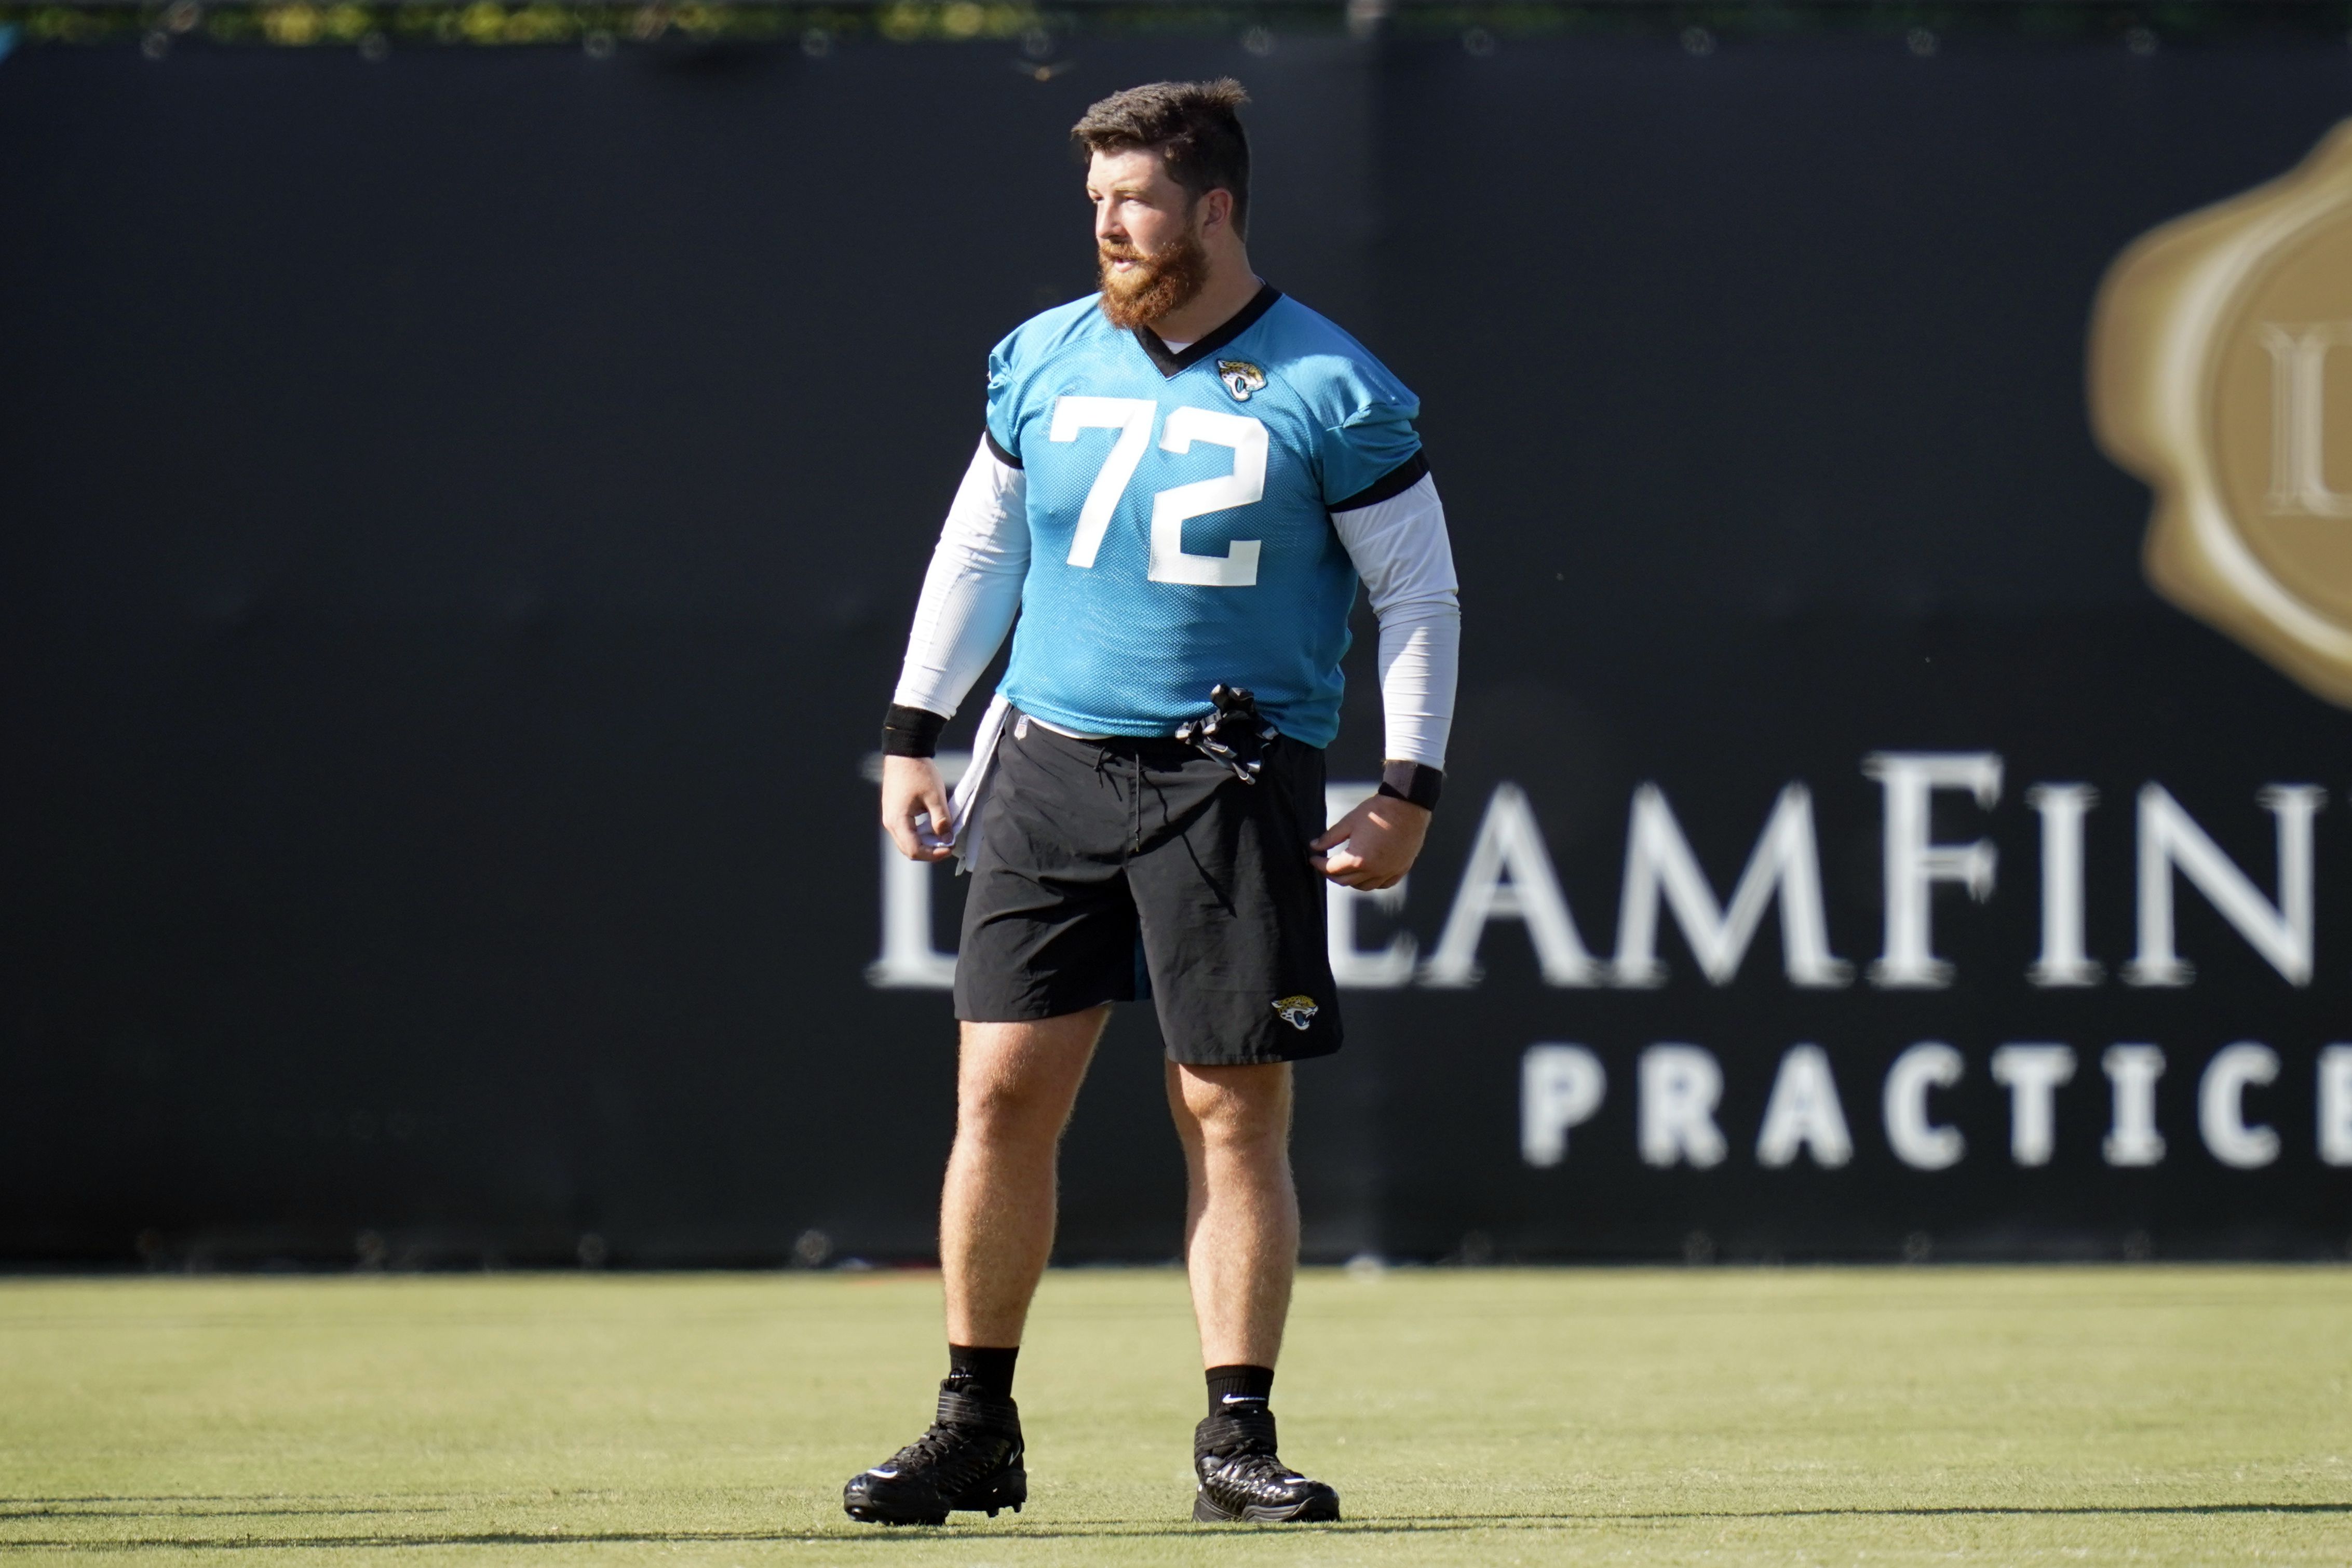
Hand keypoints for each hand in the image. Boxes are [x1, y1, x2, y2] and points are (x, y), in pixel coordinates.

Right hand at [881, 754, 953, 861]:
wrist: (905, 752)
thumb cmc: (919, 772)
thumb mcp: (935, 796)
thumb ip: (942, 820)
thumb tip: (947, 839)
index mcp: (898, 820)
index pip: (914, 850)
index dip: (933, 854)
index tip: (950, 847)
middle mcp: (890, 822)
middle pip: (909, 850)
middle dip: (930, 851)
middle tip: (948, 844)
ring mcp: (889, 817)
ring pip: (907, 842)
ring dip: (925, 843)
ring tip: (942, 836)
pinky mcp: (893, 811)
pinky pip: (905, 831)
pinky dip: (919, 834)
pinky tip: (933, 827)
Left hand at [1311, 793, 1430, 889]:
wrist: (1408, 806)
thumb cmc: (1379, 812)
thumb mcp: (1349, 822)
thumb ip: (1330, 837)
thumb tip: (1315, 846)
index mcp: (1358, 860)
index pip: (1331, 869)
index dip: (1319, 864)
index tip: (1314, 858)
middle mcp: (1373, 871)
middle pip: (1345, 881)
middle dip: (1331, 874)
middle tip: (1325, 865)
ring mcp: (1389, 872)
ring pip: (1364, 886)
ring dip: (1351, 881)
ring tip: (1345, 871)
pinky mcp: (1401, 869)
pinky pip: (1384, 884)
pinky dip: (1373, 882)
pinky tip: (1368, 875)